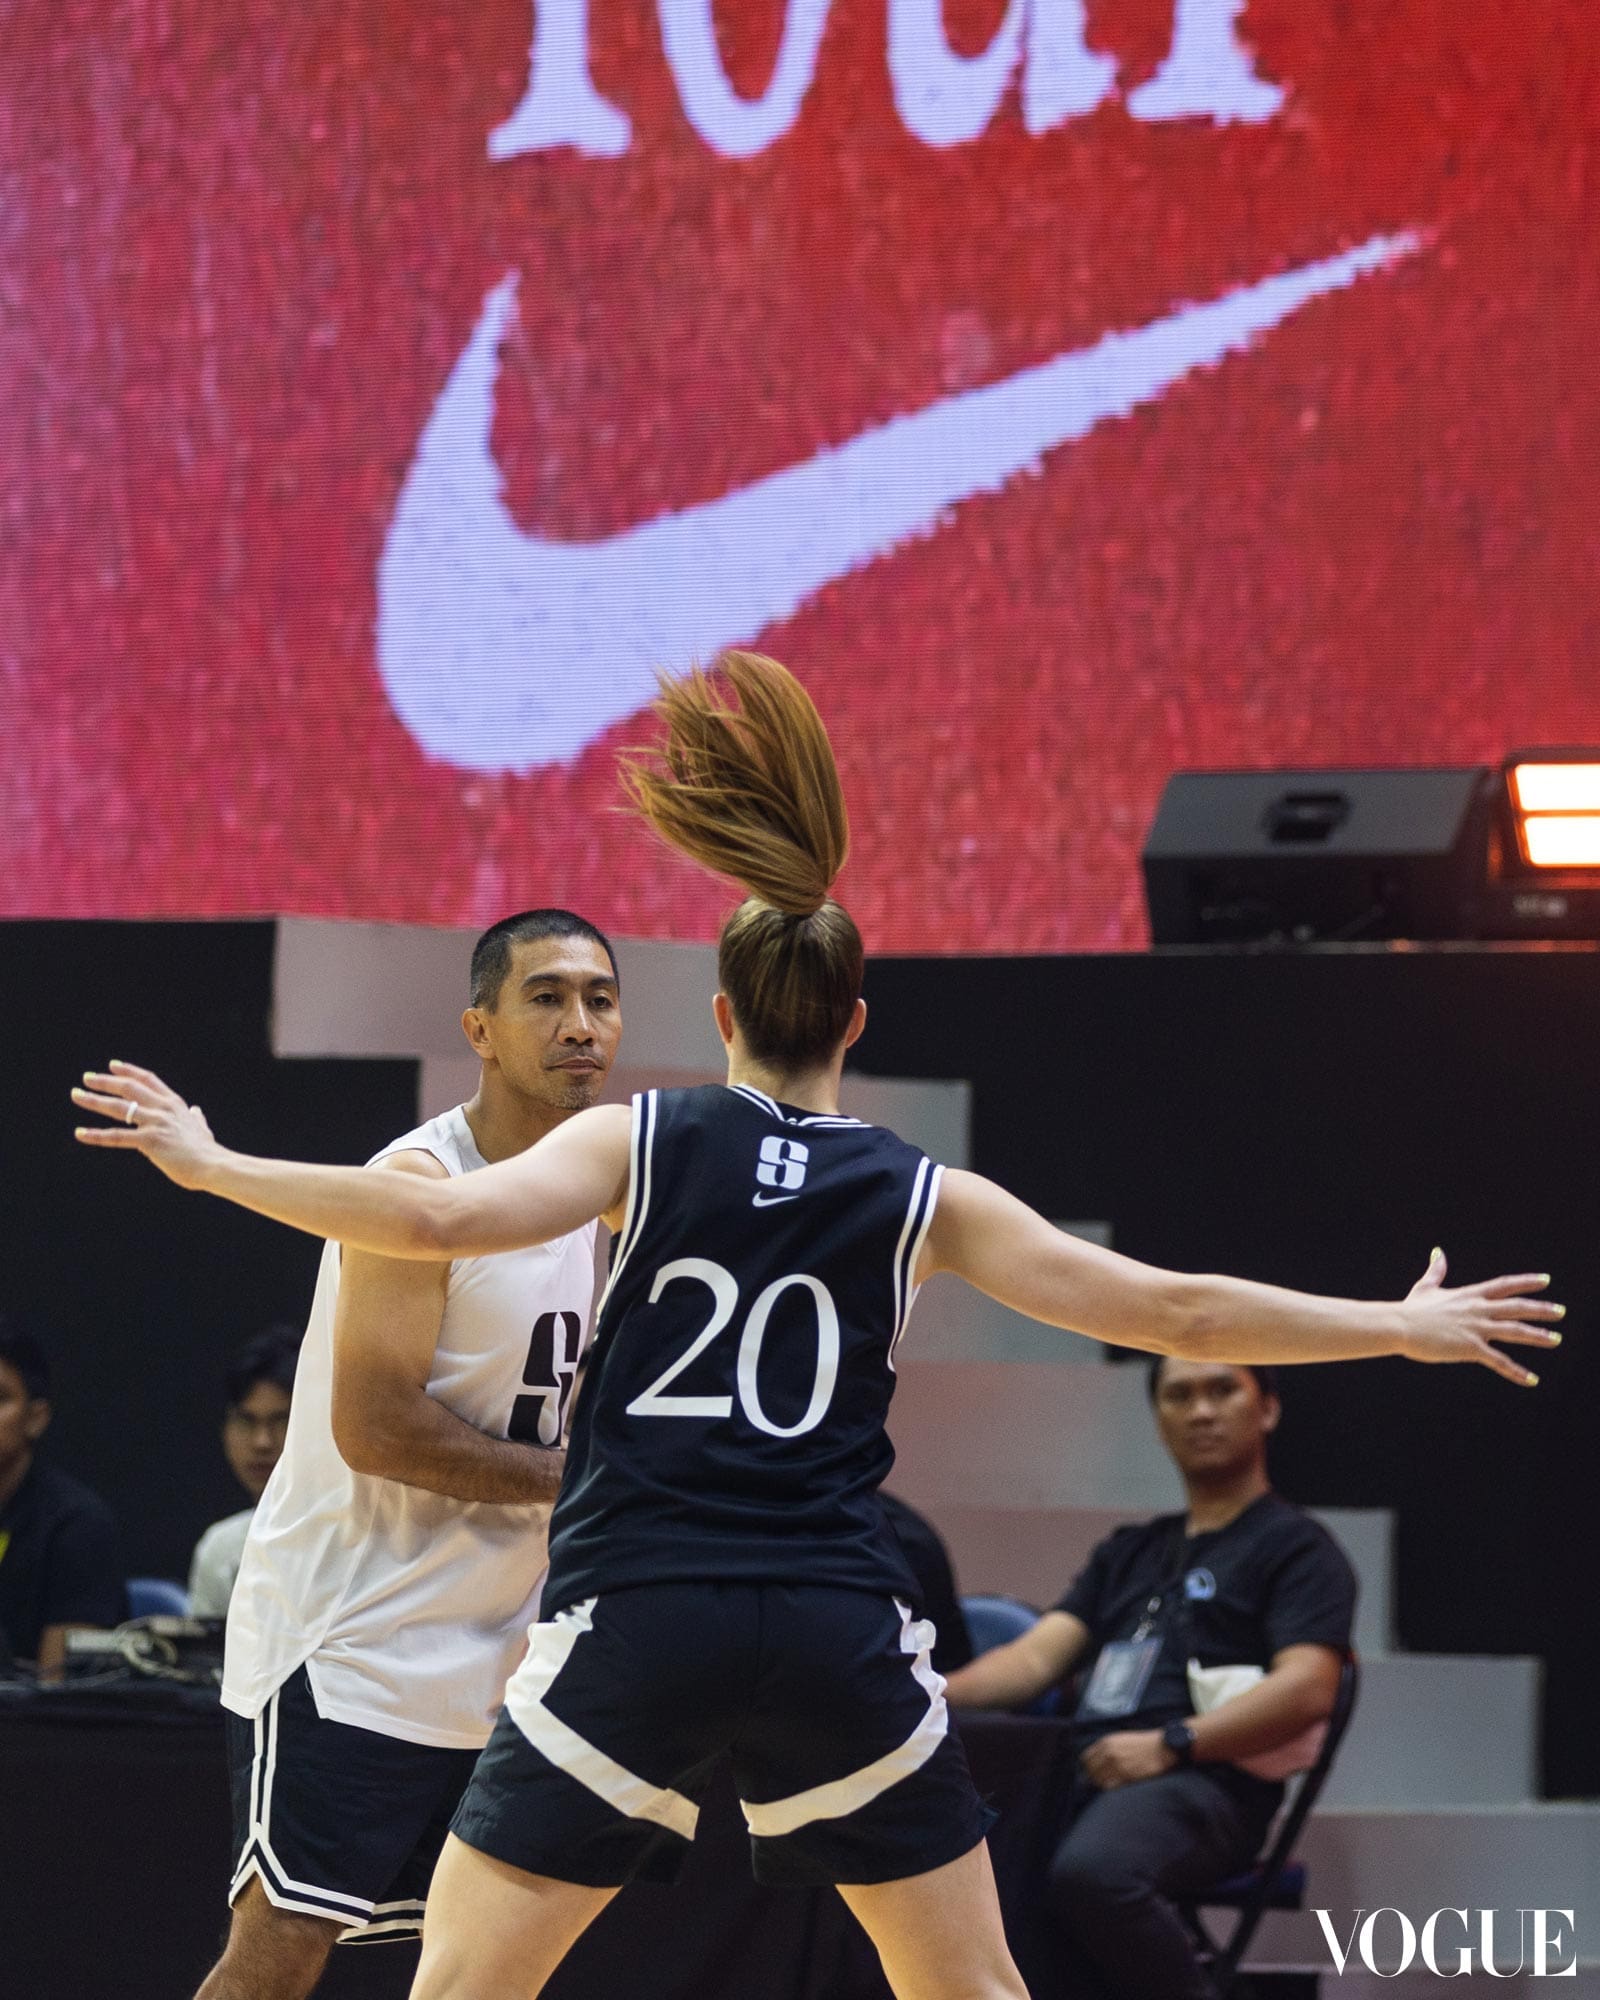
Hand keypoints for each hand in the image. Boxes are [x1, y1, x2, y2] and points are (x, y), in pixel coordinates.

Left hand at [71, 1062, 222, 1190]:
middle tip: (87, 1078)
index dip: (129, 1071)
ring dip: (94, 1100)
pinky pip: (117, 1136)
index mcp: (175, 1104)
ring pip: (120, 1107)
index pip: (148, 1080)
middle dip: (106, 1081)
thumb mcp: (202, 1128)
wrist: (214, 1165)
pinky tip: (81, 1133)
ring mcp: (156, 1123)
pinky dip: (97, 1135)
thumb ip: (197, 1119)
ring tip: (76, 1095)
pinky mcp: (150, 1141)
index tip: (112, 1065)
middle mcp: (164, 1108)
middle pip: (130, 1088)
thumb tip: (197, 1111)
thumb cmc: (208, 1151)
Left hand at [1079, 1729, 1174, 1788]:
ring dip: (1104, 1785)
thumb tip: (1097, 1763)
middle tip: (1105, 1783)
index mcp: (1106, 1742)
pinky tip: (1120, 1787)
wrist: (1163, 1747)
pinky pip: (1110, 1786)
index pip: (1086, 1759)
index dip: (1090, 1769)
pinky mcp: (1126, 1774)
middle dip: (1095, 1779)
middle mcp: (1108, 1752)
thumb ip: (1108, 1749)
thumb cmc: (1144, 1745)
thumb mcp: (1122, 1740)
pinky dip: (1112, 1789)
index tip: (1095, 1774)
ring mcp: (1117, 1763)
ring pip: (1099, 1780)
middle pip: (1091, 1772)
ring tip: (1114, 1785)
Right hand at [1397, 1248, 1564, 1386]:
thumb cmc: (1411, 1309)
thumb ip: (1436, 1270)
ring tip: (1555, 1339)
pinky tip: (1531, 1379)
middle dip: (1541, 1309)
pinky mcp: (1471, 1348)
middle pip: (1516, 1307)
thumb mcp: (1426, 1287)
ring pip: (1514, 1330)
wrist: (1399, 1325)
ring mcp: (1476, 1328)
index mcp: (1470, 1295)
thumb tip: (1438, 1252)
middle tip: (1560, 1312)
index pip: (1504, 1285)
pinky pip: (1499, 1361)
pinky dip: (1517, 1371)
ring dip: (1537, 1336)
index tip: (1545, 1280)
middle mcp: (1478, 1309)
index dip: (1526, 1282)